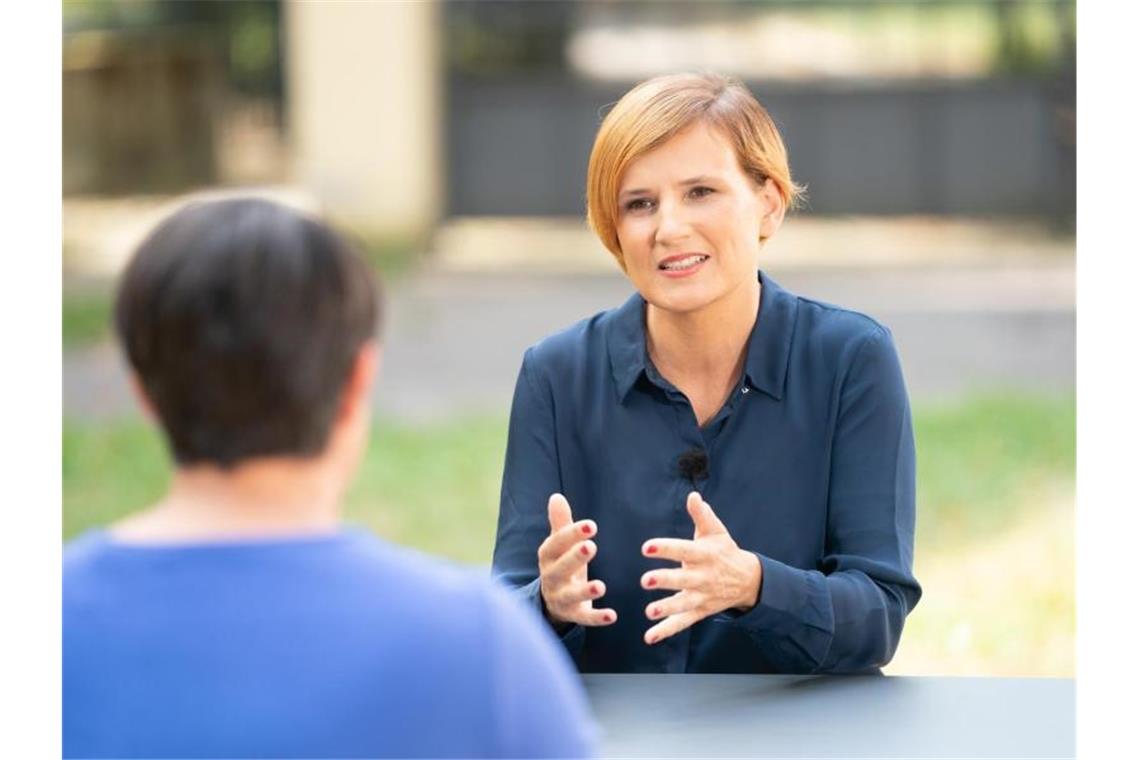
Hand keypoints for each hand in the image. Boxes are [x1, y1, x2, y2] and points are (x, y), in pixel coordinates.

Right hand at [538, 493, 616, 627]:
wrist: (551, 600)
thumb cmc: (561, 563)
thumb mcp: (560, 544)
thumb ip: (560, 523)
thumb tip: (556, 496)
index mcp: (548, 556)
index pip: (557, 543)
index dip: (572, 534)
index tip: (592, 525)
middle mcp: (551, 577)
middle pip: (560, 569)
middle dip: (574, 558)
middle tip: (591, 547)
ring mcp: (560, 598)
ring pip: (570, 596)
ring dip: (584, 591)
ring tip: (600, 586)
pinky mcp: (572, 615)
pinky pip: (583, 618)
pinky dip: (597, 618)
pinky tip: (612, 616)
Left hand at [640, 491, 761, 644]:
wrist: (750, 580)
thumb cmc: (724, 551)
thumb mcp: (715, 531)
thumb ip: (702, 515)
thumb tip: (693, 495)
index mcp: (705, 555)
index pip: (684, 550)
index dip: (665, 548)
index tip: (646, 547)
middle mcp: (703, 577)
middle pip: (683, 579)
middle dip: (665, 580)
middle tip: (645, 580)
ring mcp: (702, 596)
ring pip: (683, 604)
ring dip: (667, 609)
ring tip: (650, 611)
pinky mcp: (700, 611)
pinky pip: (683, 622)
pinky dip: (667, 631)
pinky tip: (650, 637)